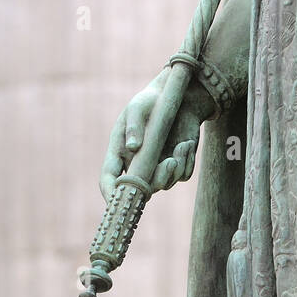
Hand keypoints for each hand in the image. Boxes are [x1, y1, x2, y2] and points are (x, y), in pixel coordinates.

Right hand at [99, 70, 214, 200]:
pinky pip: (182, 175)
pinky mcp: (177, 164)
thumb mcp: (139, 107)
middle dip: (156, 181)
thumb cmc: (150, 101)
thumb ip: (133, 125)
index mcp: (119, 152)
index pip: (109, 178)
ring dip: (175, 169)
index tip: (115, 200)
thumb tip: (132, 147)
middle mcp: (137, 165)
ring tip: (182, 146)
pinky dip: (187, 162)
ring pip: (165, 184)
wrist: (177, 96)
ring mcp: (157, 167)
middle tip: (169, 162)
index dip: (110, 192)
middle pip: (142, 189)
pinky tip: (187, 143)